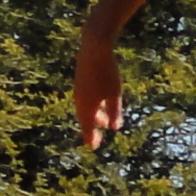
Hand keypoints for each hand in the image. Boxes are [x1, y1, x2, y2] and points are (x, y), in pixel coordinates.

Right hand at [72, 35, 123, 149]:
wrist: (94, 48)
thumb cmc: (107, 73)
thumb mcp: (115, 95)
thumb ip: (115, 112)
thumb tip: (116, 128)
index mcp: (87, 105)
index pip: (87, 126)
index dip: (90, 137)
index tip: (93, 147)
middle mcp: (80, 99)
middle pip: (86, 117)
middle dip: (94, 127)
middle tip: (98, 138)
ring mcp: (79, 89)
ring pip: (87, 107)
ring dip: (95, 116)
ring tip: (105, 121)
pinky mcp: (81, 80)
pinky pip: (86, 98)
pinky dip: (93, 105)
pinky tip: (100, 103)